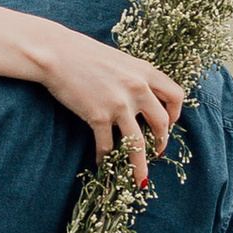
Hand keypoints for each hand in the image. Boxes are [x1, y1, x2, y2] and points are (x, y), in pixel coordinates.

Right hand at [33, 27, 186, 185]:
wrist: (55, 53)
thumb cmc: (84, 54)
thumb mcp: (119, 60)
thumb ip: (134, 77)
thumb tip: (143, 98)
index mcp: (145, 71)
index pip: (176, 96)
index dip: (175, 113)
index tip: (169, 123)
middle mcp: (137, 88)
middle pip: (161, 123)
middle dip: (161, 142)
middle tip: (158, 152)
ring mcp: (119, 104)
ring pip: (138, 143)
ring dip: (140, 164)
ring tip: (139, 178)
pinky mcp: (98, 116)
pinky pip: (107, 145)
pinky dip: (106, 158)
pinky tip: (102, 164)